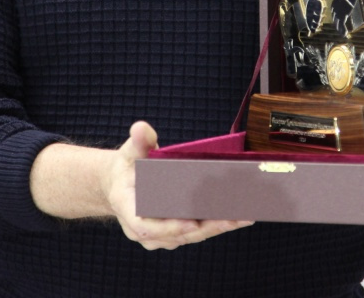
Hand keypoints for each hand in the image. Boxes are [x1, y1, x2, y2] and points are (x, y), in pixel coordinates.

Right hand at [105, 120, 254, 250]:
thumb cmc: (127, 168)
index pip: (146, 227)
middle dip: (206, 227)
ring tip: (241, 217)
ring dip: (216, 228)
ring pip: (189, 236)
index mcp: (129, 210)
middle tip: (232, 218)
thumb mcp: (130, 152)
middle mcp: (143, 230)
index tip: (191, 222)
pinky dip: (214, 226)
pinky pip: (194, 233)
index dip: (169, 227)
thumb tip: (141, 128)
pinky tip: (234, 218)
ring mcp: (158, 236)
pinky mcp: (172, 235)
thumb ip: (138, 142)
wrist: (122, 184)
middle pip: (177, 235)